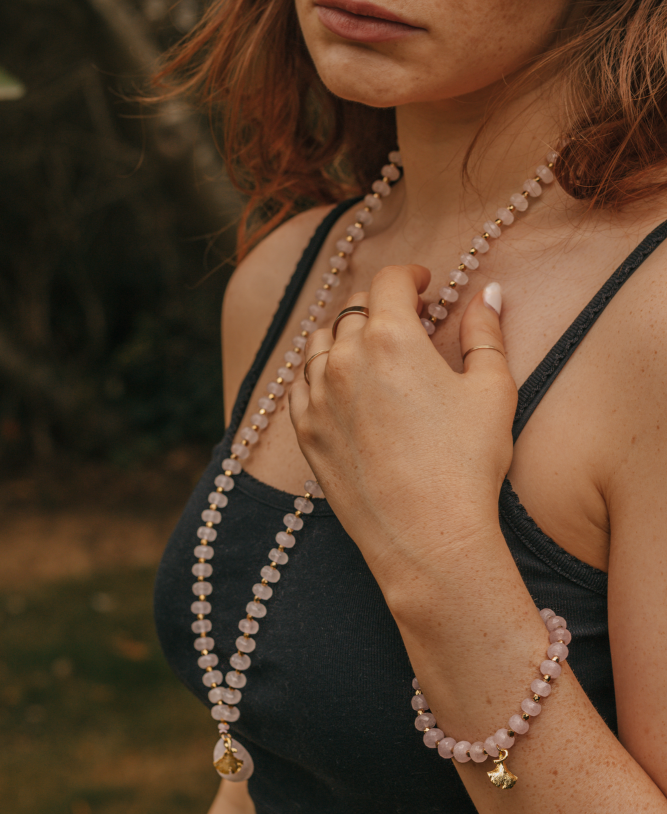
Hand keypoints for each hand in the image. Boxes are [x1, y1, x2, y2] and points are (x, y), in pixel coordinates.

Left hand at [289, 265, 516, 597]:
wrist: (427, 537)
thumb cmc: (468, 464)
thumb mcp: (492, 390)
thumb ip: (486, 333)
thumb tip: (487, 291)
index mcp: (391, 338)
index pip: (390, 281)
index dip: (411, 276)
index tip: (425, 285)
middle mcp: (344, 359)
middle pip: (355, 309)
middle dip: (383, 306)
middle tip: (409, 321)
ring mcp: (318, 396)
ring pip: (322, 343)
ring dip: (347, 336)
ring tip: (373, 352)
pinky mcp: (306, 432)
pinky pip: (302, 384)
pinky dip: (321, 373)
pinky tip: (343, 386)